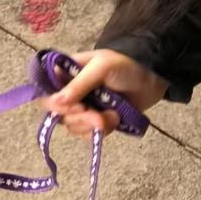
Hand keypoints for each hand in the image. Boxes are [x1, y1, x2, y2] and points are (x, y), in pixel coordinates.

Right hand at [43, 49, 166, 138]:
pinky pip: (88, 133)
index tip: (74, 106)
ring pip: (73, 126)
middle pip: (58, 114)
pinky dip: (102, 130)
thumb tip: (56, 102)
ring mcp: (84, 107)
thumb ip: (79, 84)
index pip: (46, 92)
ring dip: (93, 124)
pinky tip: (115, 119)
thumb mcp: (102, 68)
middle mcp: (71, 91)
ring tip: (112, 114)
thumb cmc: (126, 65)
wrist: (153, 78)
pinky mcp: (97, 121)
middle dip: (79, 117)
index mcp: (67, 73)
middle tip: (95, 114)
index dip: (55, 104)